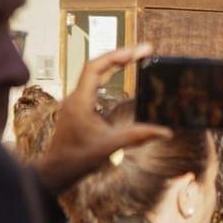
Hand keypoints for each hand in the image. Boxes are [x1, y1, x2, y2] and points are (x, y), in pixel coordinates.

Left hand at [32, 44, 167, 194]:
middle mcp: (76, 97)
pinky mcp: (79, 108)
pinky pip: (94, 84)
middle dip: (121, 56)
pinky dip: (109, 76)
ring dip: (115, 64)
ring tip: (135, 57)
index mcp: (80, 101)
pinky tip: (120, 75)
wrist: (56, 171)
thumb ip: (138, 136)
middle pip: (97, 66)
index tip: (137, 52)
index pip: (96, 67)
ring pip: (95, 74)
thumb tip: (165, 132)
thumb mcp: (110, 146)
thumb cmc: (77, 159)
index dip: (117, 56)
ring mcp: (76, 102)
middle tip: (144, 50)